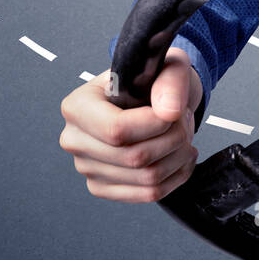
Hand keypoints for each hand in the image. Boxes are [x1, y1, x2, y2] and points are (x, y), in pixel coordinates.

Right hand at [59, 45, 202, 201]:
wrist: (153, 100)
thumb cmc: (154, 80)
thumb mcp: (169, 66)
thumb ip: (171, 81)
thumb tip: (169, 112)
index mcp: (77, 106)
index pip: (116, 130)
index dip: (156, 125)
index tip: (175, 111)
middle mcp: (74, 139)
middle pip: (135, 157)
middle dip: (175, 138)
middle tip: (184, 119)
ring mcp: (86, 168)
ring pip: (147, 178)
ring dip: (179, 156)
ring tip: (184, 134)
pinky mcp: (103, 187)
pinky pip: (148, 194)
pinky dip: (176, 176)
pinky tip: (182, 156)